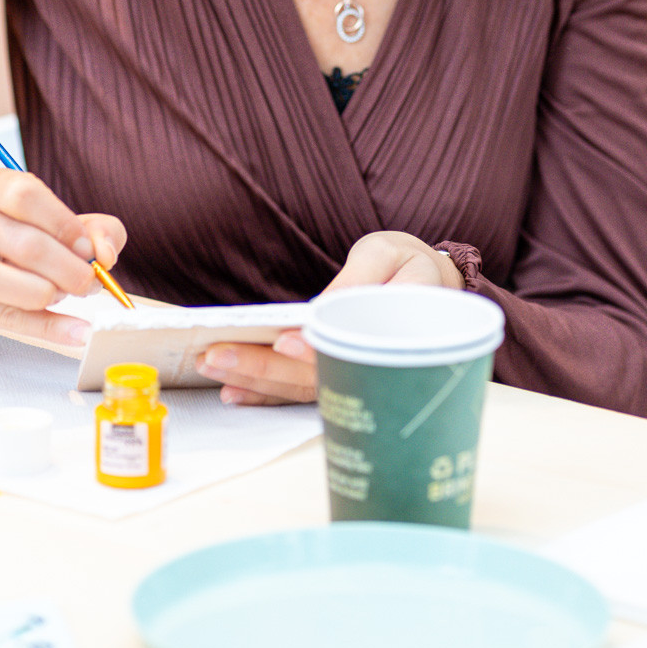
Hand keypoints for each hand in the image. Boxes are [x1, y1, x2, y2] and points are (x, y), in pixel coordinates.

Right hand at [0, 168, 125, 348]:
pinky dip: (49, 326)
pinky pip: (6, 317)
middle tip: (89, 281)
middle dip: (69, 269)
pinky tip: (77, 330)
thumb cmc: (13, 238)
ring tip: (63, 293)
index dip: (63, 224)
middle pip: (24, 244)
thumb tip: (105, 254)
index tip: (88, 247)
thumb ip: (95, 229)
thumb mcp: (55, 221)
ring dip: (49, 293)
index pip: (25, 196)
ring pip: (3, 280)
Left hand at [198, 230, 461, 406]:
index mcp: (399, 329)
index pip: (354, 348)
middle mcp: (377, 362)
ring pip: (306, 388)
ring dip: (257, 382)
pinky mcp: (337, 377)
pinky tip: (233, 390)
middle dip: (266, 368)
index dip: (318, 350)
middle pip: (319, 374)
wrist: (433, 290)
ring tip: (213, 369)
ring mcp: (356, 376)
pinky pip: (301, 390)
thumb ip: (358, 279)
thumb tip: (322, 309)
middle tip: (217, 357)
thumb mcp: (386, 255)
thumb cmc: (407, 265)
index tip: (282, 344)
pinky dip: (266, 392)